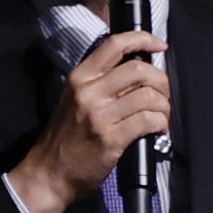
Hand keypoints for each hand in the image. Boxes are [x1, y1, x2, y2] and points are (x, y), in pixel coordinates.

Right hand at [12, 32, 168, 212]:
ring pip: (149, 96)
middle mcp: (88, 92)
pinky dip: (160, 124)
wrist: (49, 173)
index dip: (143, 39)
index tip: (159, 46)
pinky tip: (157, 130)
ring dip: (163, 106)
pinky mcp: (111, 138)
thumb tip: (140, 71)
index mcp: (79, 78)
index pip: (115, 45)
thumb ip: (101, 82)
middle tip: (162, 95)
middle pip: (139, 69)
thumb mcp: (74, 100)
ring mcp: (99, 115)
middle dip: (161, 81)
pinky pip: (148, 121)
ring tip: (160, 116)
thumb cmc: (65, 137)